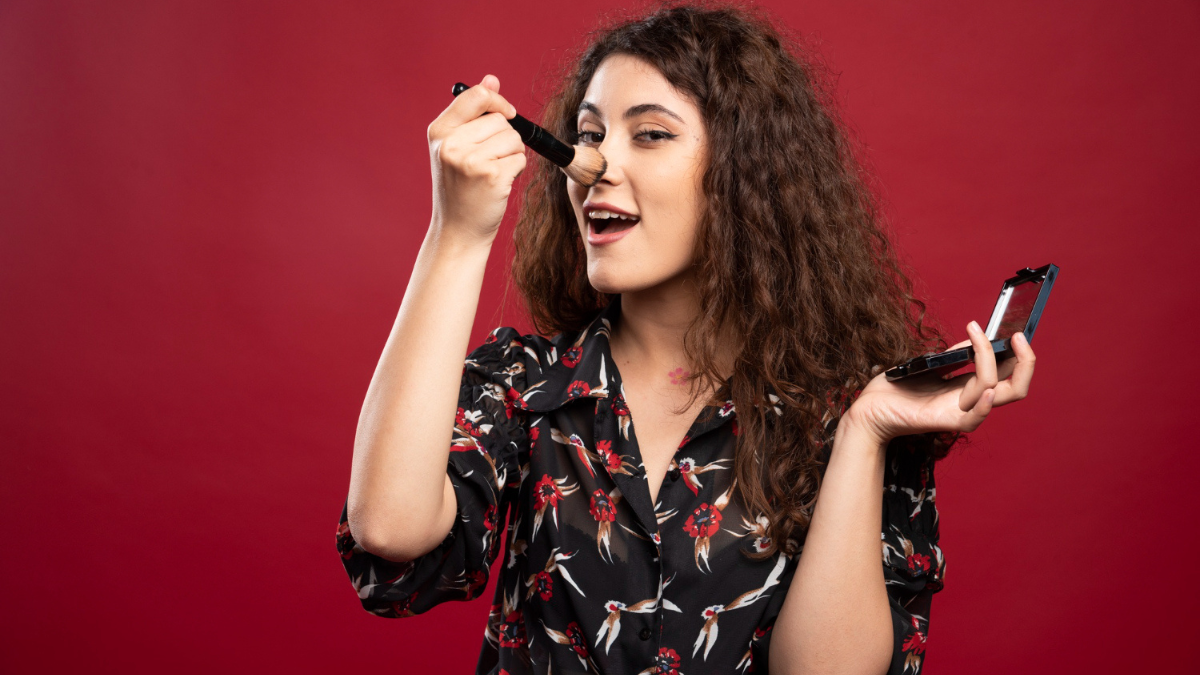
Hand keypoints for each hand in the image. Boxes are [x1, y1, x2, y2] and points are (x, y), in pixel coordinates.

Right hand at [427, 74, 526, 242]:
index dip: (498, 100)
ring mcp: (470, 160)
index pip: (476, 95)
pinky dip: (516, 171)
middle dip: (505, 138)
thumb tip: (492, 78)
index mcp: (439, 132)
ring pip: (513, 138)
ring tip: (493, 172)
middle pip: (500, 119)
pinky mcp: (491, 176)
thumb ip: (474, 114)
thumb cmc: (460, 188)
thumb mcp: (457, 147)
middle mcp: (451, 144)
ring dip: (512, 154)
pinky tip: (498, 184)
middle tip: (490, 161)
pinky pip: (519, 159)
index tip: (507, 114)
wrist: (458, 230)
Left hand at [843, 320, 1036, 444]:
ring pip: (998, 393)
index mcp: (968, 386)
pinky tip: (986, 390)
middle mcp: (970, 400)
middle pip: (1016, 388)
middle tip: (1018, 337)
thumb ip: (953, 355)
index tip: (1014, 332)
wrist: (870, 409)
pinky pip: (974, 418)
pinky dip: (983, 404)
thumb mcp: (930, 364)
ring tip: (976, 336)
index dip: (1018, 355)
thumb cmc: (897, 388)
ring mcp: (960, 412)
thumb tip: (974, 338)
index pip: (1007, 373)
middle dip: (1027, 362)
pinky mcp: (945, 422)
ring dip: (991, 361)